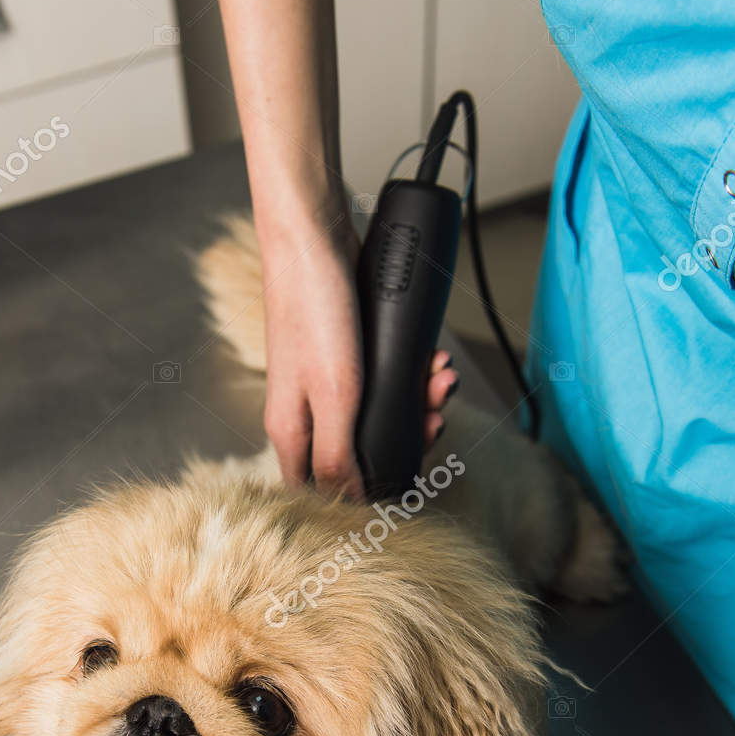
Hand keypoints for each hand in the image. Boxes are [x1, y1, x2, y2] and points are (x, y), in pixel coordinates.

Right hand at [260, 214, 457, 498]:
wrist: (313, 234)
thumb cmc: (315, 308)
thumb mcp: (334, 393)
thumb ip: (338, 453)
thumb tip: (348, 501)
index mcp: (292, 430)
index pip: (318, 488)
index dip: (360, 496)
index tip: (402, 485)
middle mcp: (305, 411)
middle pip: (358, 451)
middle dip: (407, 437)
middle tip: (436, 420)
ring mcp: (324, 380)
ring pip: (379, 411)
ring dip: (419, 400)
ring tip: (442, 379)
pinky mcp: (346, 351)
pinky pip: (385, 377)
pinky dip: (412, 372)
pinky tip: (432, 359)